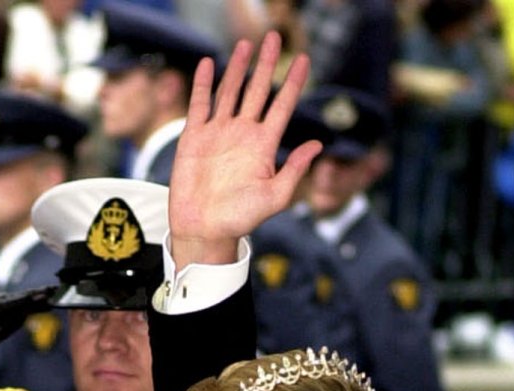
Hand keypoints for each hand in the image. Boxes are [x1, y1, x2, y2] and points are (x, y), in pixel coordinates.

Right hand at [168, 32, 322, 267]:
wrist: (205, 229)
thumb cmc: (240, 219)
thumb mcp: (275, 197)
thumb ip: (294, 170)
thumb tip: (318, 145)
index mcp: (263, 146)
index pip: (282, 106)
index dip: (293, 83)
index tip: (304, 60)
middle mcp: (243, 134)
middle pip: (257, 90)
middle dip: (266, 64)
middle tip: (274, 37)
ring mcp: (219, 133)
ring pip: (230, 91)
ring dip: (238, 67)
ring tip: (246, 44)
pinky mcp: (195, 136)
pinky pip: (200, 104)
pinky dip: (204, 83)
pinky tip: (210, 64)